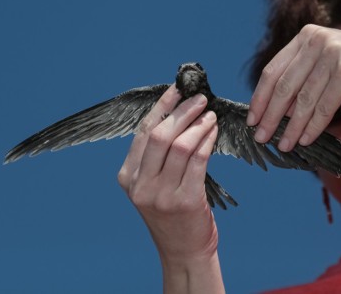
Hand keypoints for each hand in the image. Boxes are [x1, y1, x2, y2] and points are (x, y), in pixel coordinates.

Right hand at [118, 85, 218, 262]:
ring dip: (198, 125)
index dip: (162, 107)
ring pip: (180, 145)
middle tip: (200, 99)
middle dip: (182, 111)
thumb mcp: (152, 185)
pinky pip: (198, 160)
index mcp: (127, 177)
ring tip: (210, 115)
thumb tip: (176, 114)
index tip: (177, 89)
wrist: (183, 251)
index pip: (143, 132)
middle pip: (160, 135)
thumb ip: (155, 157)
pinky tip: (213, 132)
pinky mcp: (185, 201)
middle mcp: (140, 185)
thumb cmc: (171, 214)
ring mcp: (161, 195)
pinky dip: (207, 141)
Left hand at [246, 24, 340, 150]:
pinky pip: (323, 107)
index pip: (273, 71)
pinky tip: (305, 140)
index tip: (252, 119)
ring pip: (302, 100)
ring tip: (283, 145)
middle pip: (283, 86)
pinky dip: (312, 127)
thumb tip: (273, 107)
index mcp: (307, 36)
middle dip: (270, 115)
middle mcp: (317, 41)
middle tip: (260, 136)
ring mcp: (332, 54)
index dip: (260, 97)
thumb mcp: (328, 63)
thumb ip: (303, 75)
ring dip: (290, 127)